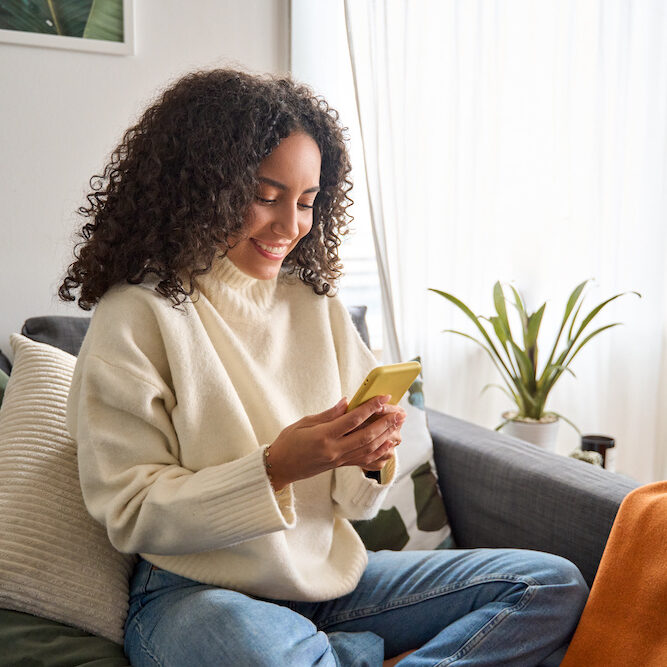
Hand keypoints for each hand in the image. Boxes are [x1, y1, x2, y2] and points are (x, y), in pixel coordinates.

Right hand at [267, 395, 405, 490]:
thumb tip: (348, 402)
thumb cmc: (289, 442)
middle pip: (366, 436)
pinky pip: (364, 462)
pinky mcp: (340, 466)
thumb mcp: (305, 422)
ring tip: (398, 427)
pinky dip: (379, 456)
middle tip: (399, 412)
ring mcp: (338, 460)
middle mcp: (334, 450)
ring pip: (369, 450)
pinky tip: (390, 448)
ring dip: (386, 438)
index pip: (353, 420)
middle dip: (385, 424)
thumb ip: (329, 413)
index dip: (370, 407)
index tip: (383, 397)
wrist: (280, 467)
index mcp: (323, 436)